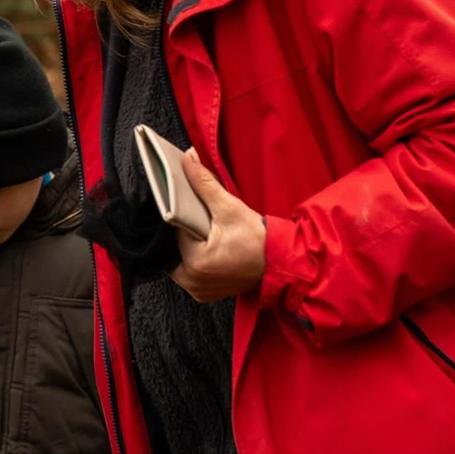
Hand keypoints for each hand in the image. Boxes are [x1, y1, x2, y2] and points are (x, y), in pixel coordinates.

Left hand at [169, 149, 266, 302]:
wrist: (282, 264)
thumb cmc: (259, 239)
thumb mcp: (230, 208)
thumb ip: (204, 184)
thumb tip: (188, 159)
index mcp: (195, 263)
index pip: (174, 232)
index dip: (181, 216)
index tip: (188, 208)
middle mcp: (193, 282)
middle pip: (173, 248)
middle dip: (183, 233)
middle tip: (201, 222)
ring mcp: (198, 291)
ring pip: (179, 261)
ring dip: (187, 247)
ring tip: (205, 234)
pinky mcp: (204, 294)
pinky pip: (189, 273)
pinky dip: (194, 261)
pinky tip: (207, 248)